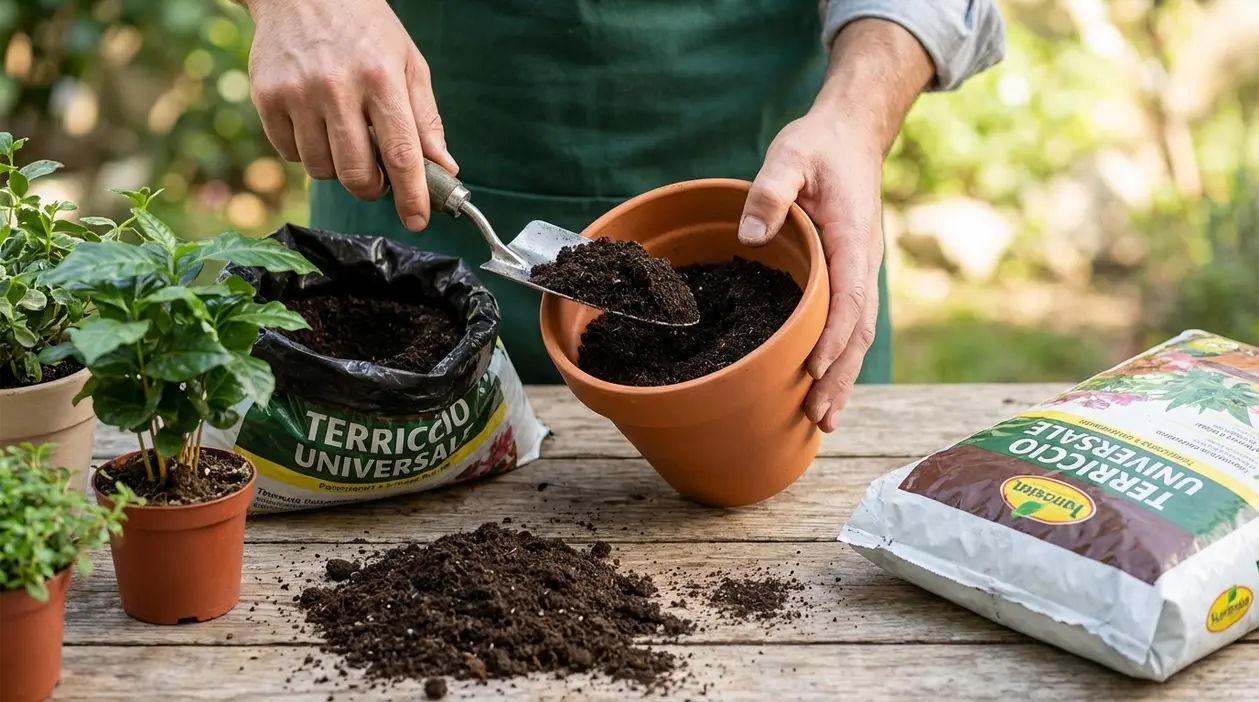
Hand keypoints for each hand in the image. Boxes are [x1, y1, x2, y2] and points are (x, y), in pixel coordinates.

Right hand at [245, 0, 457, 230]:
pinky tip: (315, 123)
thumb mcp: (408, 63)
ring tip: (344, 137)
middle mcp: (337, 87)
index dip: (412, 195)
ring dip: (338, 168)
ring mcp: (297, 93)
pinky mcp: (267, 97)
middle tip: (376, 178)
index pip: (401, 153)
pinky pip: (289, 153)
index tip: (418, 220)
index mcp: (381, 78)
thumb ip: (426, 119)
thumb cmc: (366, 30)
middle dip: (371, 188)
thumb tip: (444, 168)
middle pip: (356, 173)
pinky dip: (306, 151)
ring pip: (321, 169)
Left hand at [738, 110, 883, 432]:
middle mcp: (862, 261)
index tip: (814, 370)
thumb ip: (770, 191)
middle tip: (820, 417)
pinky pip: (848, 321)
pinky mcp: (849, 272)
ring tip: (824, 419)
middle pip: (857, 330)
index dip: (832, 337)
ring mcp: (859, 269)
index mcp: (852, 237)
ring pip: (856, 332)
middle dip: (840, 376)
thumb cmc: (819, 144)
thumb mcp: (790, 155)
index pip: (847, 297)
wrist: (853, 132)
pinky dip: (839, 357)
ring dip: (842, 376)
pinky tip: (822, 384)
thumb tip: (750, 236)